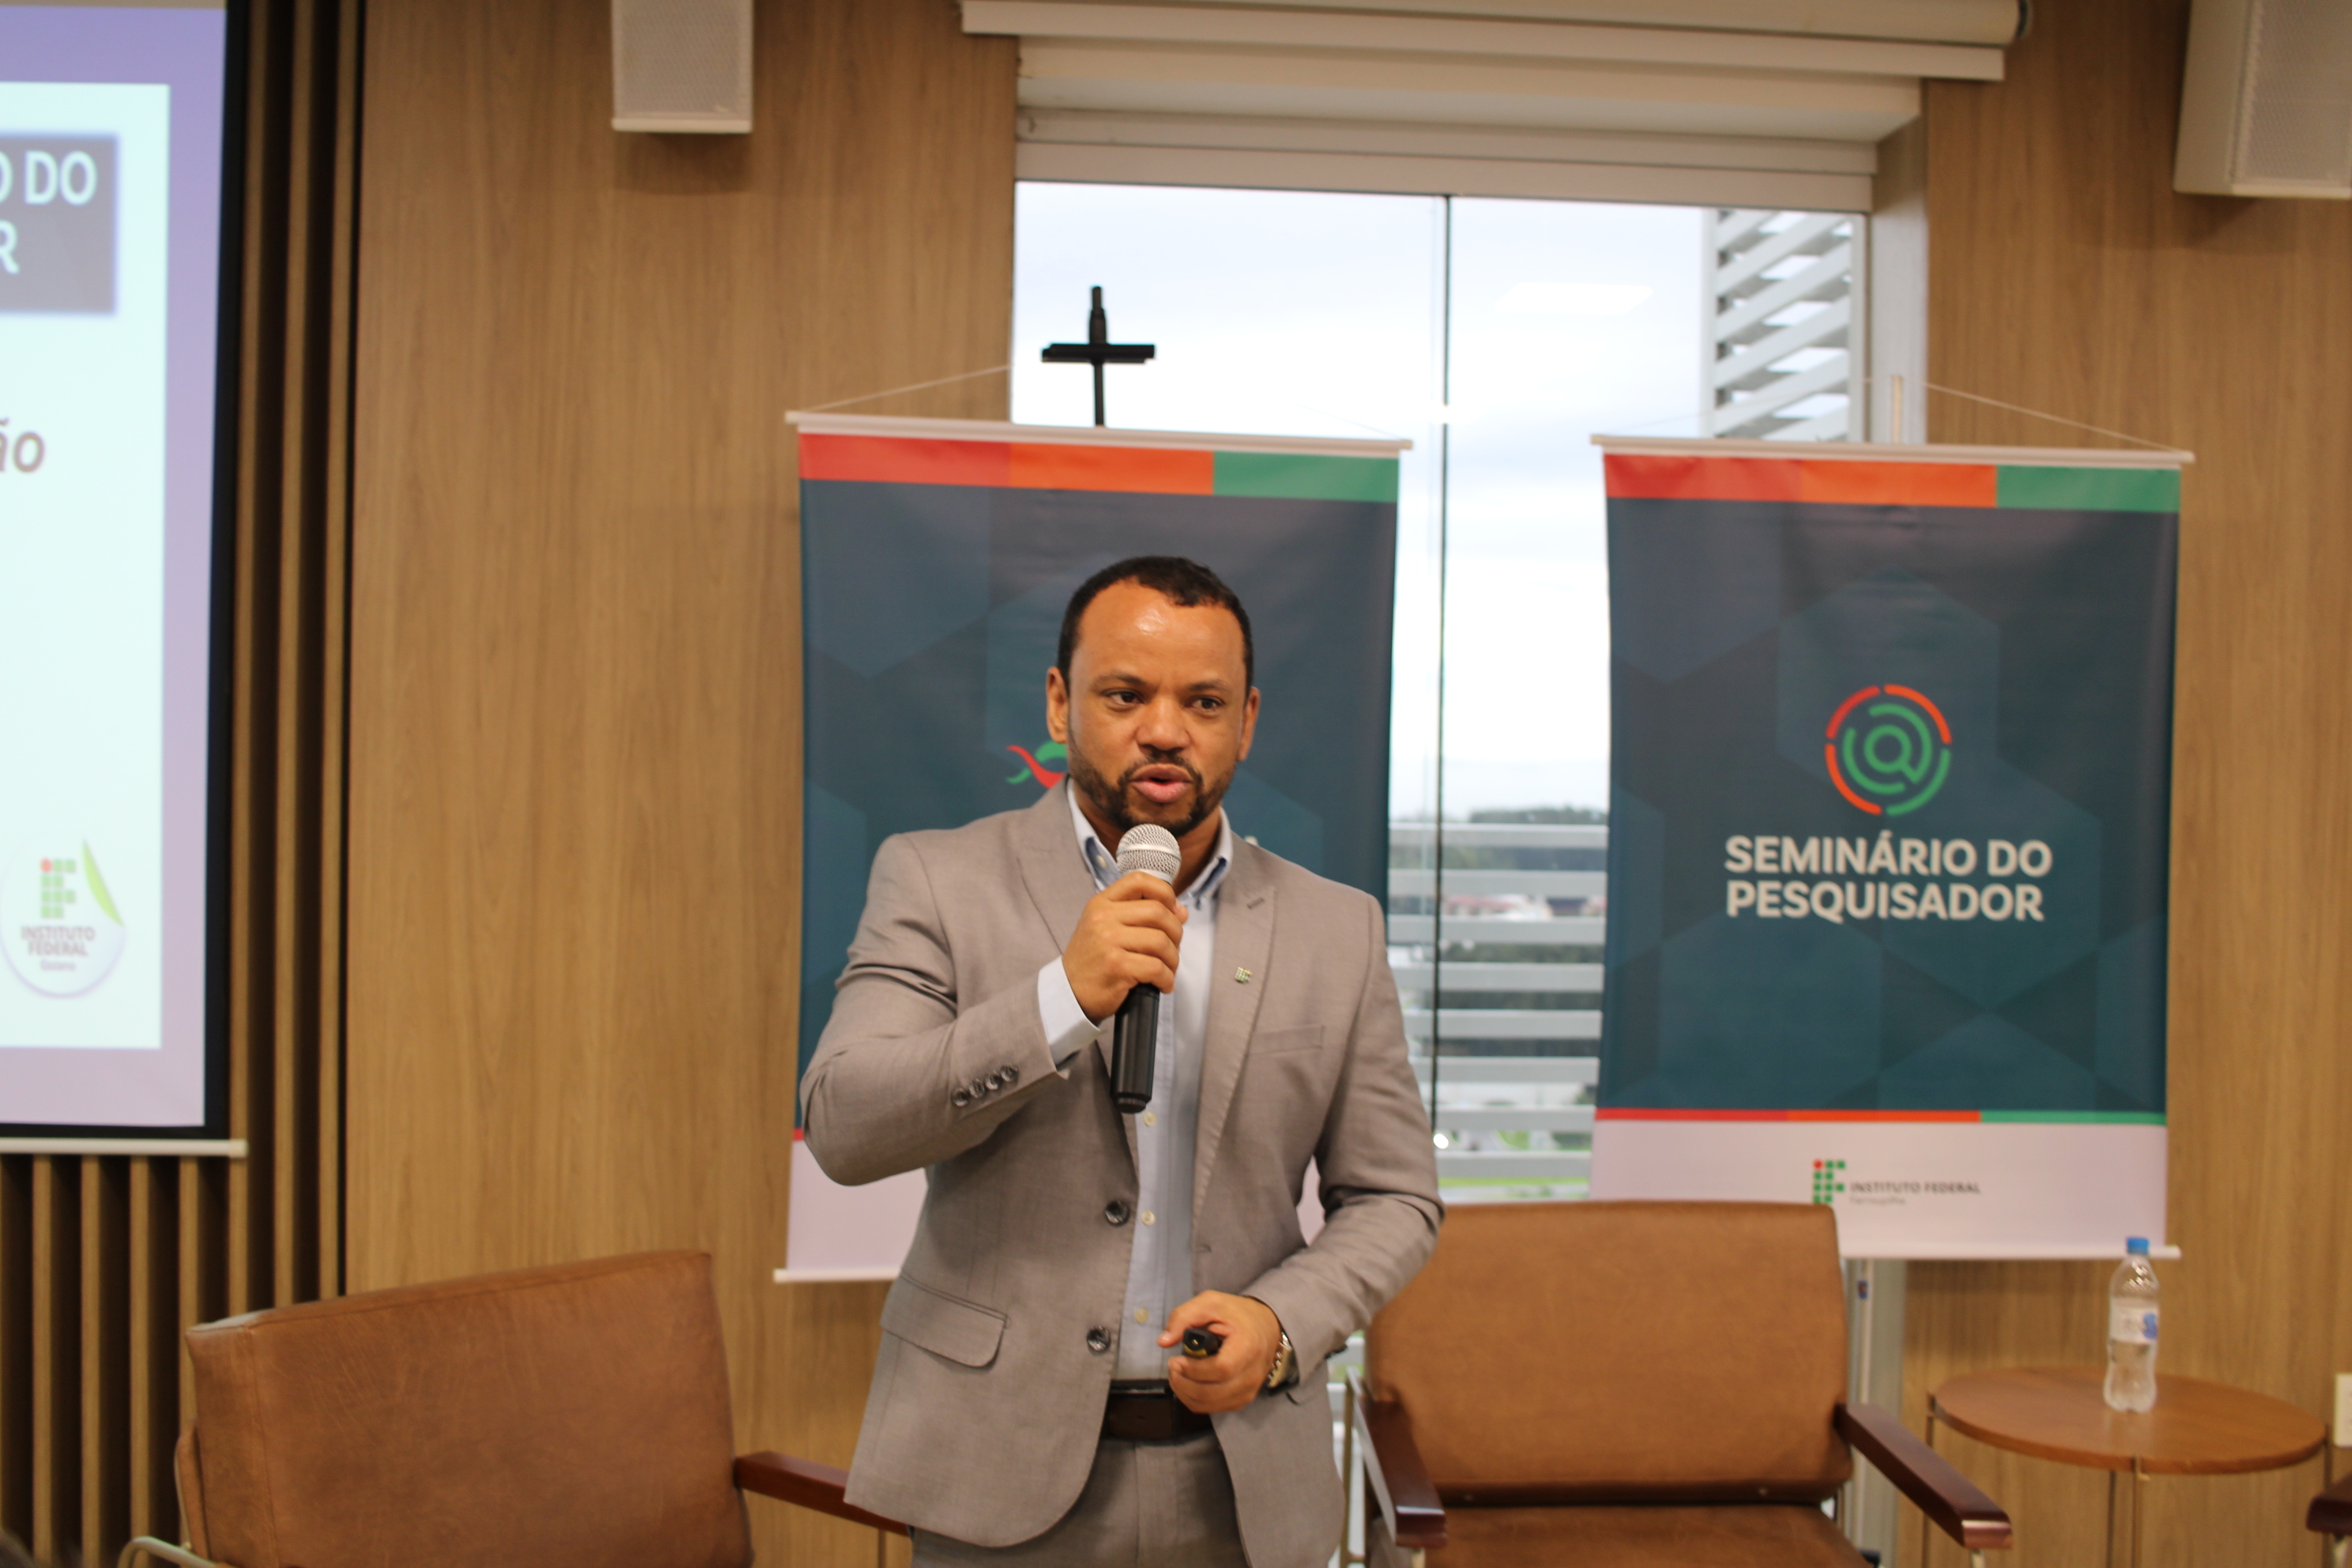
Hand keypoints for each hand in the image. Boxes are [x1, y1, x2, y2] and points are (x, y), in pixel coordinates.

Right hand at [1061, 872, 1186, 1022]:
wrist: (1069, 992)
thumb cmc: (1093, 960)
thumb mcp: (1107, 928)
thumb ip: (1141, 915)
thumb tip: (1181, 912)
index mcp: (1101, 903)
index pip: (1139, 880)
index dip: (1164, 892)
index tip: (1173, 910)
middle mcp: (1103, 917)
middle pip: (1158, 912)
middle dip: (1176, 932)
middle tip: (1173, 949)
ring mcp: (1108, 941)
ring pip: (1161, 941)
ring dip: (1173, 959)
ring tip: (1168, 969)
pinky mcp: (1116, 966)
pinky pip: (1156, 968)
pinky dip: (1167, 978)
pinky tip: (1163, 984)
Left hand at [1161, 1292, 1280, 1414]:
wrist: (1265, 1327)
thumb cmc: (1236, 1314)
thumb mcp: (1210, 1302)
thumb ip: (1184, 1317)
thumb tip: (1163, 1342)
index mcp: (1248, 1347)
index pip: (1220, 1369)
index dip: (1193, 1369)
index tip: (1175, 1360)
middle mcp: (1252, 1374)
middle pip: (1212, 1393)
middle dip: (1183, 1383)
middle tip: (1172, 1367)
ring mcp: (1249, 1390)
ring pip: (1209, 1405)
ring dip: (1186, 1393)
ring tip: (1177, 1374)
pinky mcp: (1243, 1399)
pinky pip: (1214, 1409)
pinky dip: (1195, 1399)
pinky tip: (1189, 1383)